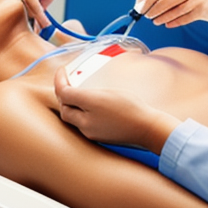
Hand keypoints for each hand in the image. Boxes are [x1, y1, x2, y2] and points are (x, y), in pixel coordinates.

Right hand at [17, 0, 70, 26]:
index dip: (36, 8)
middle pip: (27, 2)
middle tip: (46, 28)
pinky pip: (34, 5)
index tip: (44, 19)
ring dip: (36, 17)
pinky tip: (41, 26)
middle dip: (36, 15)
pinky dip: (38, 15)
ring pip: (29, 6)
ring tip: (44, 29)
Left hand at [54, 67, 180, 153]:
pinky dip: (82, 114)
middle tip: (70, 83)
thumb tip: (64, 92)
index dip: (59, 80)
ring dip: (72, 106)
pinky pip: (83, 124)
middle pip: (65, 108)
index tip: (62, 70)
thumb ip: (81, 93)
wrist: (147, 128)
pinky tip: (93, 108)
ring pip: (73, 118)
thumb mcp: (106, 94)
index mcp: (87, 108)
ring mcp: (91, 132)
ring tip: (81, 95)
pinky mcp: (99, 137)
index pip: (63, 93)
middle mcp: (85, 123)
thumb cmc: (131, 108)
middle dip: (64, 96)